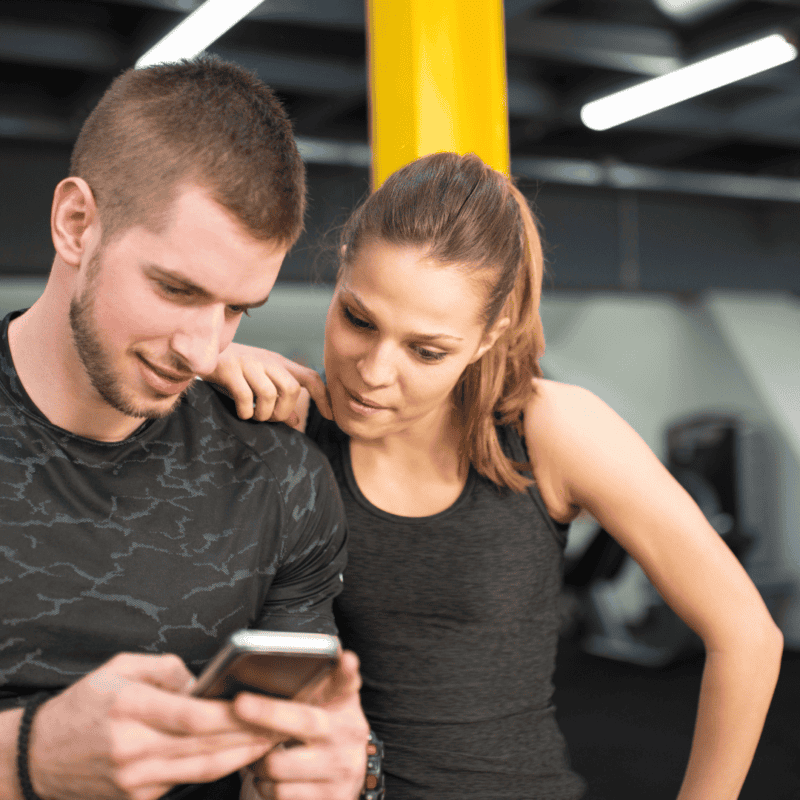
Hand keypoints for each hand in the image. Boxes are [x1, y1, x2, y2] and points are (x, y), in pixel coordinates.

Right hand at [27, 653, 276, 799]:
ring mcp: (136, 779)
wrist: (40, 756)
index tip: (263, 704)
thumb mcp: (121, 668)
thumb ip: (167, 669)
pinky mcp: (138, 798)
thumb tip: (204, 681)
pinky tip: (240, 754)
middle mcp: (134, 748)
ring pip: (202, 769)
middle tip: (283, 723)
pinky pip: (186, 780)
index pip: (193, 716)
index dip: (232, 714)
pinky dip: (216, 768)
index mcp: (131, 708)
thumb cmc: (86, 703)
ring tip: (272, 740)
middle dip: (249, 735)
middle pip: (205, 745)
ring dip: (242, 755)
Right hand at [205, 343, 331, 426]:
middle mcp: (267, 361)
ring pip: (270, 394)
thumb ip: (278, 400)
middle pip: (292, 389)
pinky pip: (245, 396)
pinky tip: (241, 413)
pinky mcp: (228, 369)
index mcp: (278, 363)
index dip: (324, 396)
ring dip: (264, 414)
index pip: (310, 377)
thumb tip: (297, 420)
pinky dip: (245, 411)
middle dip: (285, 411)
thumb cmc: (233, 371)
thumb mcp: (258, 382)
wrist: (198, 350)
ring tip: (254, 417)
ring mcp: (248, 363)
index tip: (330, 416)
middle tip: (271, 418)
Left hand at [235, 650, 368, 799]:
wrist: (349, 778)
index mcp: (345, 705)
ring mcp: (339, 771)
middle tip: (240, 703)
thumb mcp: (332, 703)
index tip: (345, 658)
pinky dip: (266, 787)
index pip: (347, 683)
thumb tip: (330, 645)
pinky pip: (280, 794)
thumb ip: (328, 678)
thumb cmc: (328, 732)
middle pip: (304, 721)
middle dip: (268, 712)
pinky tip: (270, 778)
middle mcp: (347, 736)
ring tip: (258, 754)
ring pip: (279, 764)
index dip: (346, 671)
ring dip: (257, 762)